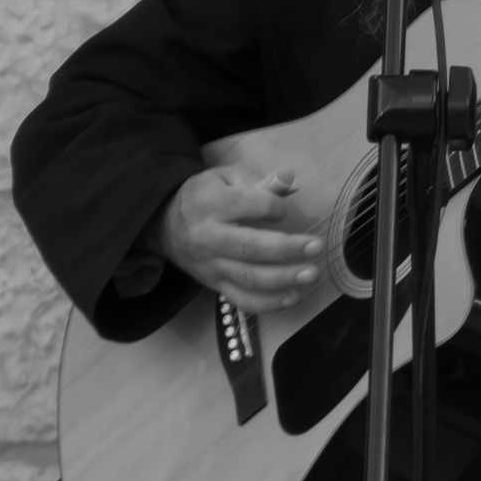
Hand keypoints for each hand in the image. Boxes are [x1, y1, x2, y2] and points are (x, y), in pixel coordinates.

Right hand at [158, 164, 326, 313]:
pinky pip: (240, 299)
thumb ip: (258, 181)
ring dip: (283, 279)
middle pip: (250, 247)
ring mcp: (211, 265)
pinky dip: (267, 304)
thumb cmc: (204, 196)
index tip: (284, 210)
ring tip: (311, 274)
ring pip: (248, 278)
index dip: (276, 208)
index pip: (253, 206)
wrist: (164, 223)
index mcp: (212, 203)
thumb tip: (289, 181)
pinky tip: (292, 297)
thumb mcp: (226, 177)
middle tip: (316, 247)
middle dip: (287, 249)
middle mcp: (209, 237)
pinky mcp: (213, 284)